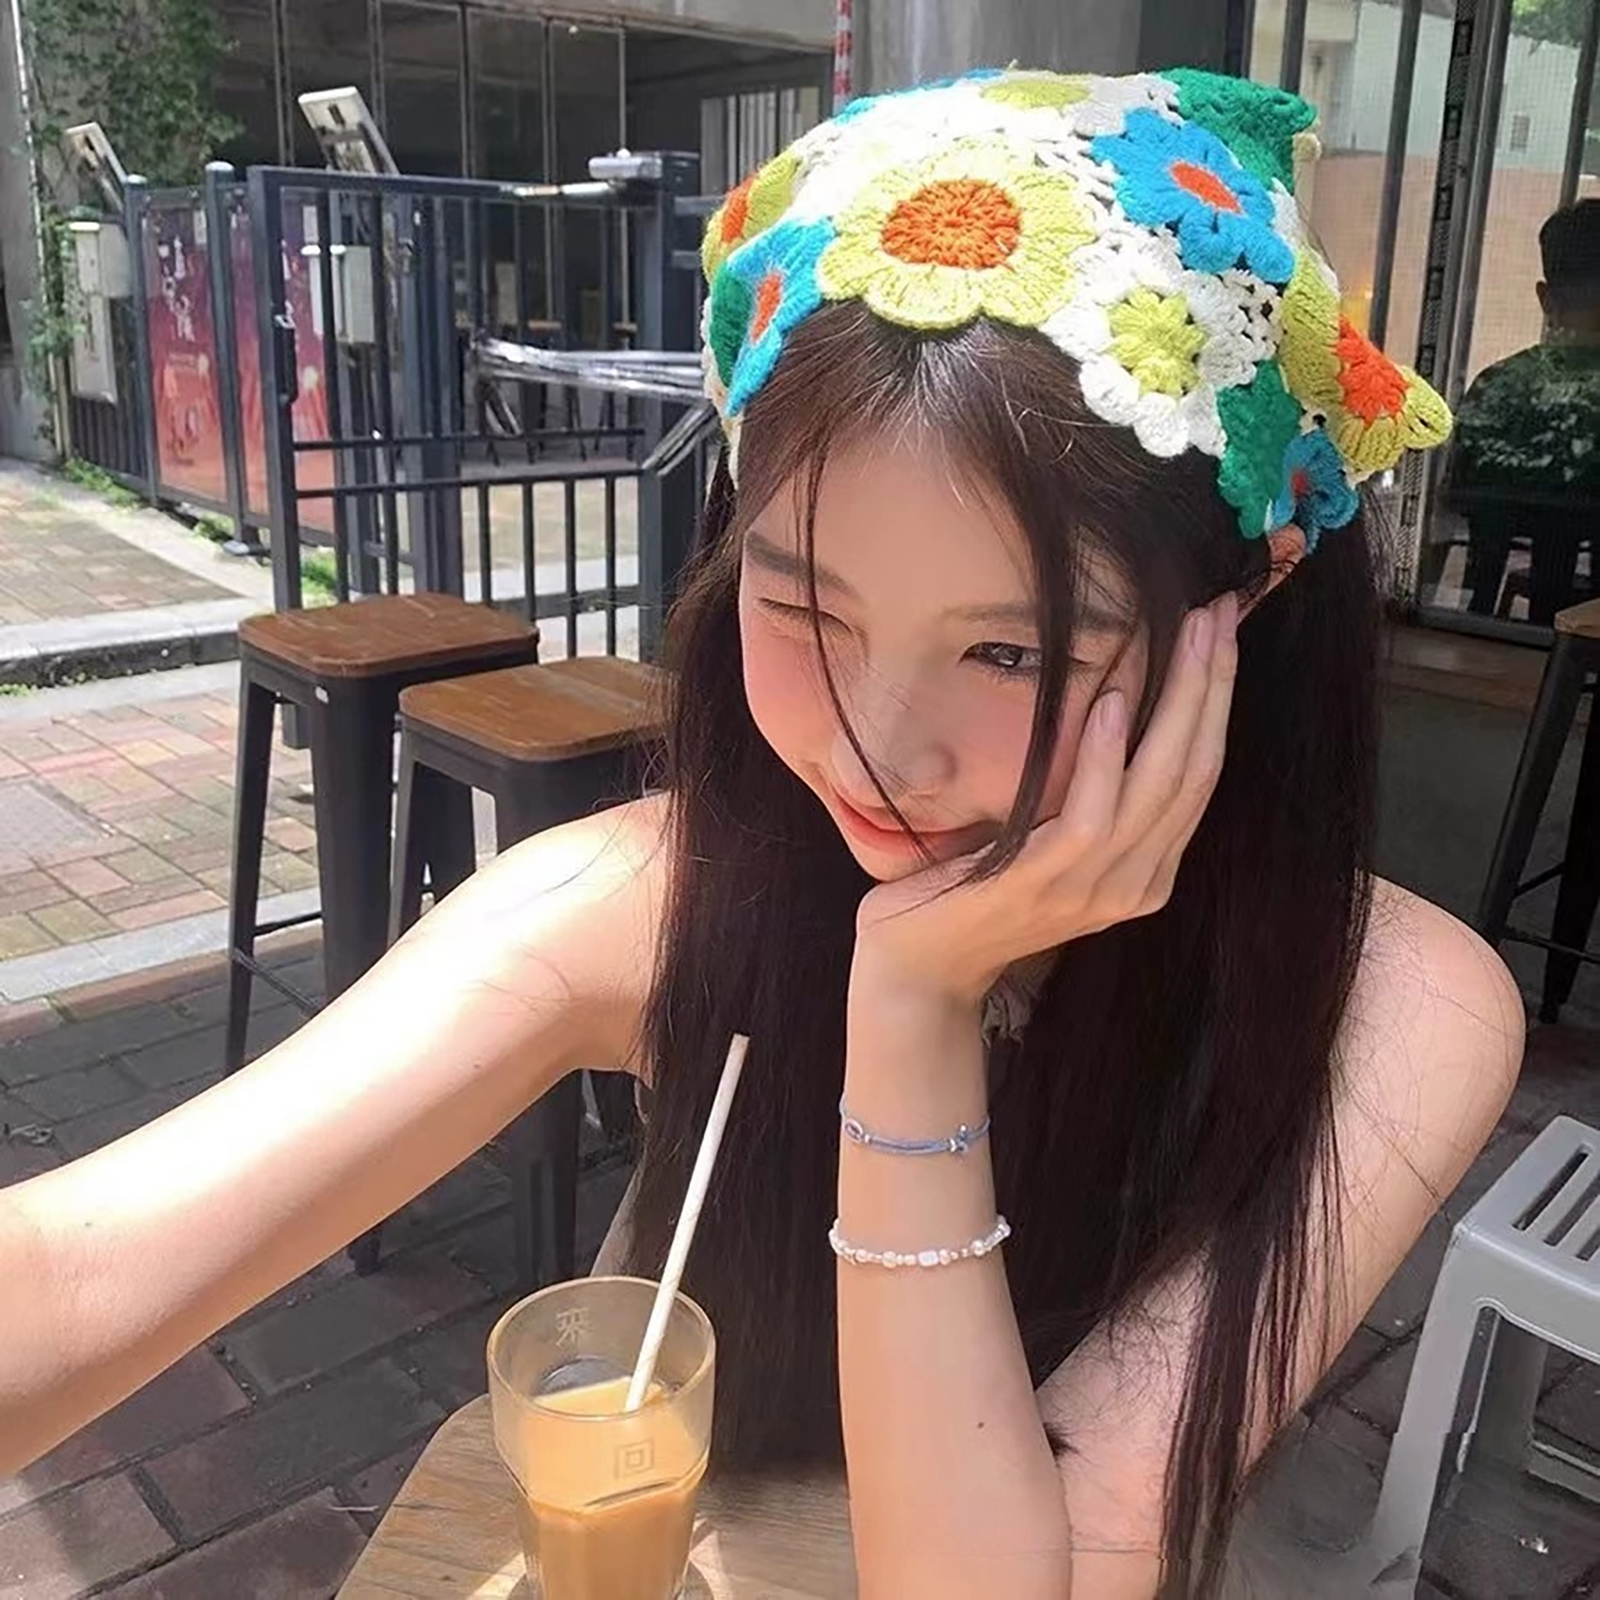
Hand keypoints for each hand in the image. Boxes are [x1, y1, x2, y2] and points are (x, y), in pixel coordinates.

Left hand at [853, 591, 1239, 1006]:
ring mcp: (1093, 889)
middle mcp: (1135, 883)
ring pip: (1158, 785)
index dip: (1216, 698)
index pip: (1200, 773)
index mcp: (1146, 870)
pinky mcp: (1043, 885)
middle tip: (1220, 612)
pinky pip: (1089, 816)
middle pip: (1194, 770)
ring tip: (1188, 634)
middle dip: (1212, 685)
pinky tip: (1111, 703)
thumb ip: (1090, 798)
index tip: (1221, 628)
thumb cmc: (976, 892)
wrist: (919, 966)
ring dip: (1178, 702)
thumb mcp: (1049, 842)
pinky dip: (1102, 757)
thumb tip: (1109, 707)